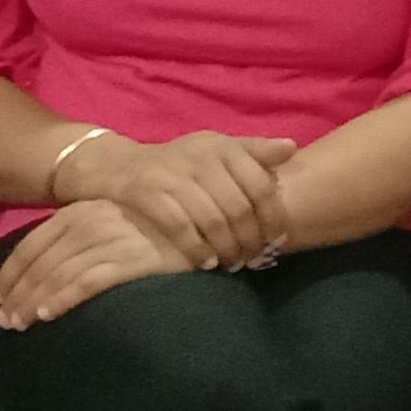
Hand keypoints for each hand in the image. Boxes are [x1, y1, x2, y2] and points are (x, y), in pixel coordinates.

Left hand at [0, 198, 191, 329]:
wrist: (203, 221)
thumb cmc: (153, 227)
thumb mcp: (110, 222)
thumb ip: (80, 239)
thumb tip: (45, 271)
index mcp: (80, 210)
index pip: (32, 244)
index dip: (10, 272)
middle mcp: (90, 221)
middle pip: (40, 262)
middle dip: (18, 293)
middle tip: (5, 321)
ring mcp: (111, 239)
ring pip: (58, 274)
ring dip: (33, 301)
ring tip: (20, 325)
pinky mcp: (132, 260)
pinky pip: (88, 281)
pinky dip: (63, 298)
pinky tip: (49, 315)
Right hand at [61, 129, 296, 270]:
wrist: (118, 165)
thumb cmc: (178, 163)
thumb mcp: (215, 150)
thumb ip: (253, 151)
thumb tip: (292, 147)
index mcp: (223, 146)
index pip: (261, 185)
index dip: (273, 218)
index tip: (277, 241)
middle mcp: (200, 157)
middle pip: (239, 208)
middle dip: (250, 240)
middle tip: (254, 259)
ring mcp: (173, 174)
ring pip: (213, 220)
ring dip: (227, 249)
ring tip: (233, 264)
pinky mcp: (147, 193)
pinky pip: (181, 228)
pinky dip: (198, 250)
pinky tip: (207, 263)